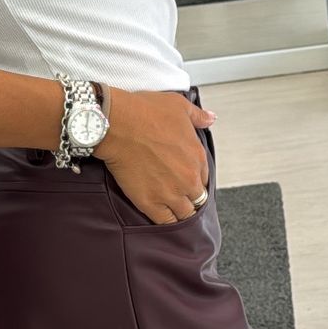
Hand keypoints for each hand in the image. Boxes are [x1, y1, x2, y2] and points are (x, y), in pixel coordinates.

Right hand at [100, 90, 213, 225]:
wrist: (117, 124)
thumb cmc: (144, 112)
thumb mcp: (179, 107)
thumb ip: (198, 116)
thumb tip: (210, 118)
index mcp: (197, 156)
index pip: (204, 178)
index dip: (195, 179)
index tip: (186, 179)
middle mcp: (188, 178)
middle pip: (197, 198)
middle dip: (189, 197)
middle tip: (178, 194)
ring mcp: (171, 193)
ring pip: (185, 214)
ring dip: (180, 212)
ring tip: (171, 208)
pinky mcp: (150, 203)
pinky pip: (165, 222)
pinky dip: (165, 221)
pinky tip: (161, 216)